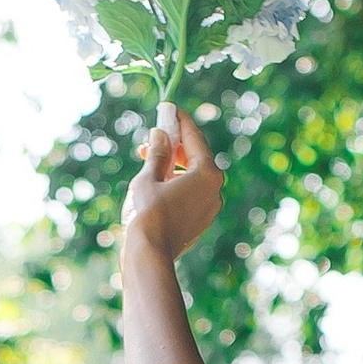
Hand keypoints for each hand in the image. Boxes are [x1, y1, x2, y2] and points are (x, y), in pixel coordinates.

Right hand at [119, 105, 223, 267]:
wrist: (148, 256)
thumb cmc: (147, 213)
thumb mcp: (149, 176)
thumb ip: (158, 152)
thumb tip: (160, 134)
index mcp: (207, 173)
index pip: (194, 138)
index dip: (179, 120)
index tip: (169, 108)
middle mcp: (215, 190)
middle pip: (197, 157)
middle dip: (174, 144)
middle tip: (155, 134)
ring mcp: (210, 208)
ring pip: (193, 176)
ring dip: (173, 164)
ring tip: (149, 159)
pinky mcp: (200, 222)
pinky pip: (191, 193)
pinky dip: (177, 182)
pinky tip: (158, 181)